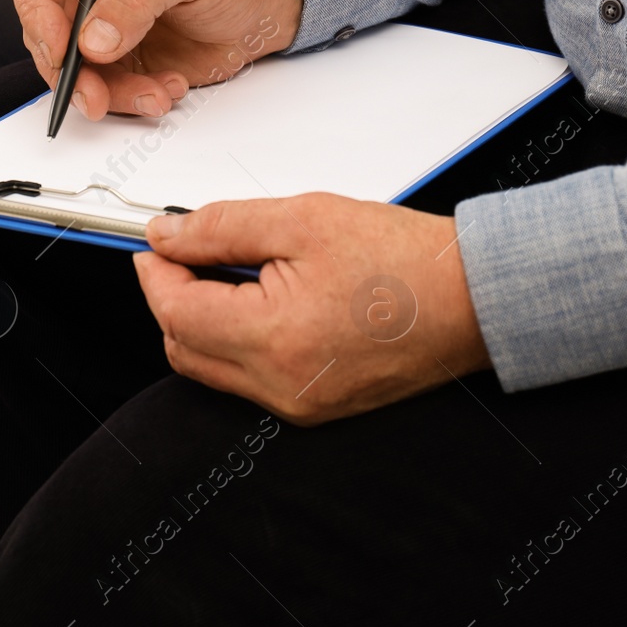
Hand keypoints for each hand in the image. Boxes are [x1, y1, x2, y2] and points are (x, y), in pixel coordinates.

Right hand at [8, 0, 301, 119]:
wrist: (267, 6)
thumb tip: (93, 37)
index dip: (37, 11)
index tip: (60, 48)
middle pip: (44, 27)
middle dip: (66, 67)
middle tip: (91, 93)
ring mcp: (101, 23)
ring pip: (71, 67)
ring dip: (104, 91)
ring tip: (151, 94)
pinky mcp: (120, 60)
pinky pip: (104, 89)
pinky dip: (130, 99)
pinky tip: (166, 89)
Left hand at [133, 195, 490, 424]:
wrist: (473, 299)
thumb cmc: (406, 261)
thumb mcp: (303, 219)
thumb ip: (222, 227)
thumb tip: (169, 236)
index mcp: (274, 340)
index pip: (176, 313)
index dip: (155, 272)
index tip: (154, 243)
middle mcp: (282, 386)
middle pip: (184, 348)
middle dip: (171, 297)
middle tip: (182, 252)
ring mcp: (299, 404)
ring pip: (212, 368)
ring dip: (201, 320)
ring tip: (225, 268)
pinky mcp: (315, 406)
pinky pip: (248, 379)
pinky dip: (235, 339)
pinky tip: (257, 298)